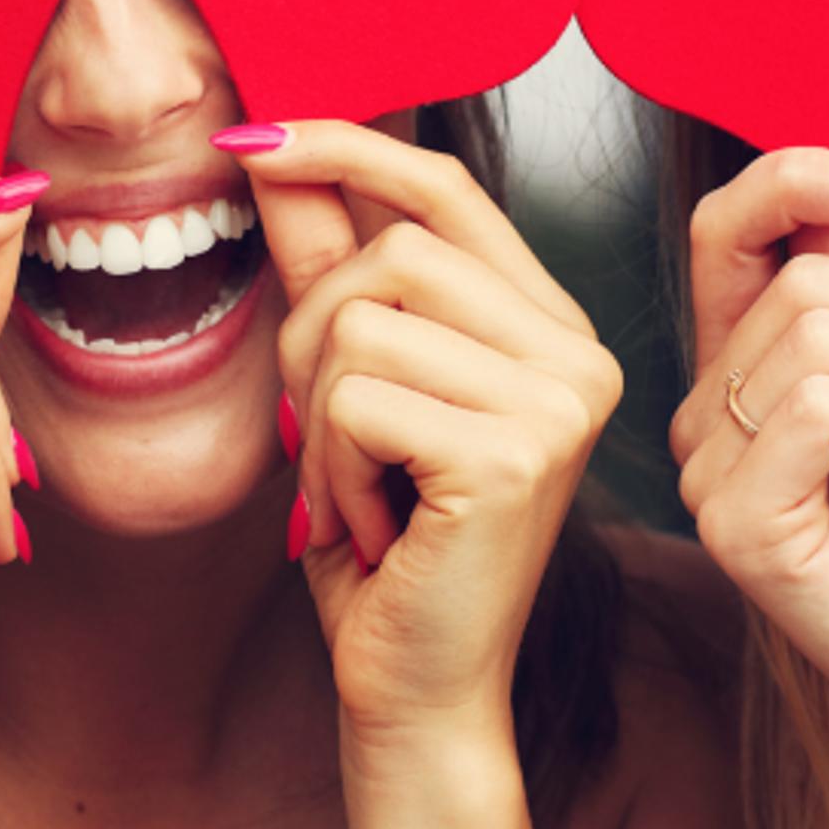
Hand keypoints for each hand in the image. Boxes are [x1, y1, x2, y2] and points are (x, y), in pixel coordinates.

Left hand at [232, 122, 619, 748]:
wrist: (414, 688)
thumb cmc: (384, 546)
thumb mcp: (346, 388)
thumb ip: (323, 268)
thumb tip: (270, 152)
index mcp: (549, 328)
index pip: (445, 190)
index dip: (345, 148)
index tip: (250, 139)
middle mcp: (578, 355)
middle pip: (388, 250)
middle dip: (310, 336)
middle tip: (326, 441)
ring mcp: (559, 402)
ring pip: (362, 322)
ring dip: (318, 416)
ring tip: (357, 491)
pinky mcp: (515, 454)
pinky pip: (358, 398)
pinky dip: (329, 465)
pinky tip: (370, 526)